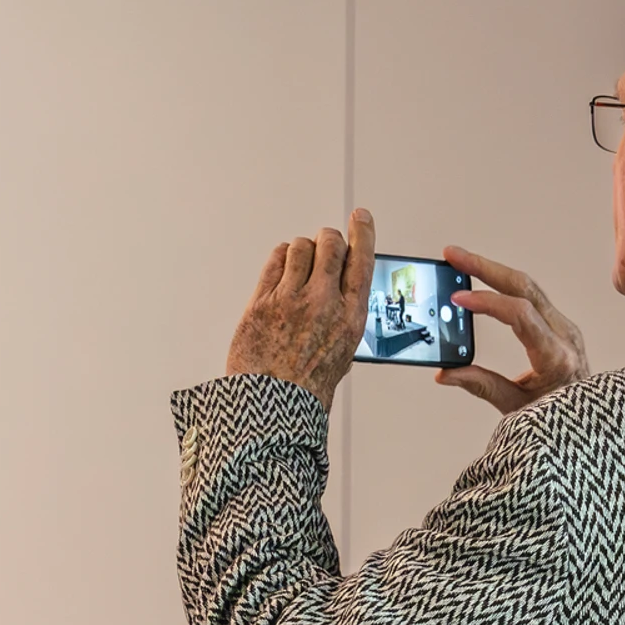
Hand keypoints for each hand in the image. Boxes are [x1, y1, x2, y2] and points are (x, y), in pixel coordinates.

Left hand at [224, 206, 374, 401]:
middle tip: (326, 245)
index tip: (361, 217)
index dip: (363, 233)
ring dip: (303, 250)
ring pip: (301, 247)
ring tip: (301, 264)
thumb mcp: (342, 353)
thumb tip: (341, 292)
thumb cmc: (307, 387)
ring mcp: (290, 299)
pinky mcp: (262, 301)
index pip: (362, 261)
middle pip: (330, 245)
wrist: (272, 406)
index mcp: (349, 317)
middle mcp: (322, 302)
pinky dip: (281, 258)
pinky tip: (283, 268)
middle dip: (329, 240)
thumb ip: (343, 318)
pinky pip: (275, 261)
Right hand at [439, 248, 590, 415]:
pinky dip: (504, 285)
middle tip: (453, 255)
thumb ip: (482, 386)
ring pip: (528, 287)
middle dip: (485, 268)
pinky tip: (483, 279)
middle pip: (524, 288)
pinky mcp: (560, 327)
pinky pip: (531, 296)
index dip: (487, 302)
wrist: (590, 425)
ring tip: (461, 261)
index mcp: (557, 357)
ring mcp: (565, 328)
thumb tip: (446, 373)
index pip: (520, 315)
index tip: (458, 298)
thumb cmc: (560, 420)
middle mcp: (565, 336)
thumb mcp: (517, 408)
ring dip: (493, 271)